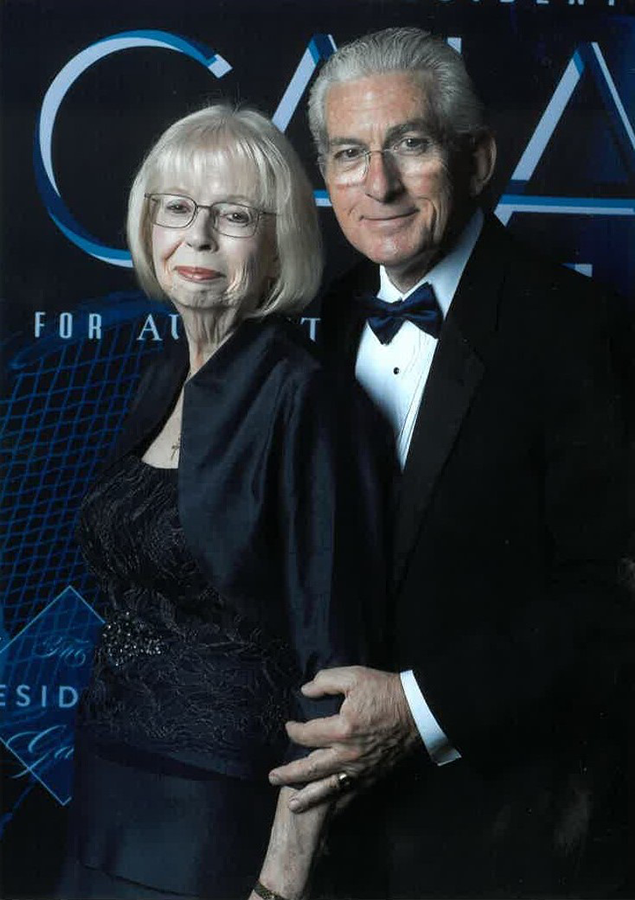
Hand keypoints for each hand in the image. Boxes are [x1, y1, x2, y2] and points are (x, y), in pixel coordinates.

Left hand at [269, 666, 420, 811]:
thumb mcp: (353, 676)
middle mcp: (348, 754)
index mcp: (342, 729)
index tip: (289, 726)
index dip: (294, 731)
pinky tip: (327, 808)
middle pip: (311, 768)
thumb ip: (325, 681)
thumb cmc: (385, 691)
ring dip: (308, 795)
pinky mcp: (372, 775)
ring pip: (329, 787)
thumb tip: (305, 692)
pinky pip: (350, 793)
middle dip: (289, 773)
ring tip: (292, 804)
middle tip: (273, 777)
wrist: (417, 710)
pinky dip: (336, 802)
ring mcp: (361, 768)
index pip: (307, 735)